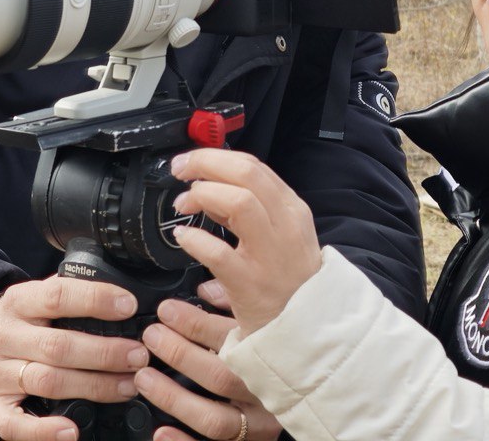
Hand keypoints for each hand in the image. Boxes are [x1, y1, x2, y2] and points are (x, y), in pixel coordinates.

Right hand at [0, 277, 148, 440]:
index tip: (129, 306)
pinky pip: (15, 425)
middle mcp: (4, 336)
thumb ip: (67, 295)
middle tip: (139, 355)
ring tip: (128, 386)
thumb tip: (121, 296)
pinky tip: (72, 431)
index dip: (96, 300)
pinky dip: (44, 432)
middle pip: (59, 345)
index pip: (58, 295)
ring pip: (48, 381)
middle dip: (106, 352)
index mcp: (17, 302)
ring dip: (94, 386)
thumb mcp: (32, 296)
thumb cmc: (13, 321)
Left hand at [134, 290, 281, 440]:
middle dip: (179, 355)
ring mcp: (260, 421)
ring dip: (173, 398)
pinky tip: (161, 431)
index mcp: (272, 354)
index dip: (192, 322)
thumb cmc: (282, 345)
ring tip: (145, 378)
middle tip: (152, 337)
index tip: (166, 311)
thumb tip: (205, 290)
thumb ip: (235, 303)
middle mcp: (267, 391)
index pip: (229, 337)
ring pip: (214, 418)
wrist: (315, 385)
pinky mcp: (251, 440)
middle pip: (219, 376)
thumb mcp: (267, 317)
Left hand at [168, 149, 321, 336]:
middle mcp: (285, 225)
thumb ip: (247, 210)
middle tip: (180, 171)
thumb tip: (208, 188)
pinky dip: (194, 239)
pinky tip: (183, 237)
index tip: (191, 162)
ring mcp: (270, 254)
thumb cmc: (288, 281)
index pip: (252, 165)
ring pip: (238, 201)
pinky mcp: (252, 284)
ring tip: (183, 204)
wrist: (309, 330)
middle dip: (205, 163)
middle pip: (245, 173)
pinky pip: (218, 252)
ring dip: (203, 193)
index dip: (215, 157)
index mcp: (291, 209)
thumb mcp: (280, 236)